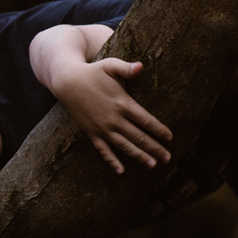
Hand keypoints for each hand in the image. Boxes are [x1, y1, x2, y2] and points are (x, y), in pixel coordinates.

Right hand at [53, 58, 172, 173]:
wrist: (67, 82)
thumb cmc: (93, 72)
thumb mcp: (111, 66)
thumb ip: (127, 68)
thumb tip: (141, 66)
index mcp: (122, 103)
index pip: (145, 120)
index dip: (159, 129)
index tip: (170, 137)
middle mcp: (114, 119)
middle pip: (138, 136)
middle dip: (154, 148)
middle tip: (168, 158)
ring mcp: (102, 128)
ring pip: (124, 146)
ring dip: (138, 156)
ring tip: (152, 165)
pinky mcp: (92, 133)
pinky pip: (103, 150)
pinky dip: (112, 161)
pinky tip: (120, 171)